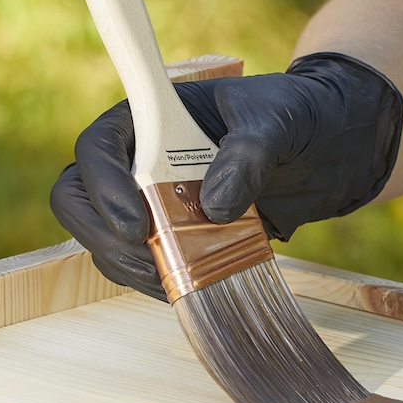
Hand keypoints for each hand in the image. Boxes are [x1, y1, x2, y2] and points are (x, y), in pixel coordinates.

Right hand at [49, 52, 402, 298]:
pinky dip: (158, 281)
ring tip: (178, 278)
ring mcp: (147, 201)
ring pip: (105, 240)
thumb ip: (247, 153)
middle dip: (105, 235)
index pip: (95, 148)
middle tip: (149, 259)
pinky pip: (141, 265)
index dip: (103, 186)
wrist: (323, 150)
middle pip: (79, 200)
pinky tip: (190, 287)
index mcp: (148, 116)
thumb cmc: (292, 117)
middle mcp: (135, 159)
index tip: (136, 223)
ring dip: (133, 266)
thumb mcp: (277, 122)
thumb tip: (215, 204)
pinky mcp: (168, 237)